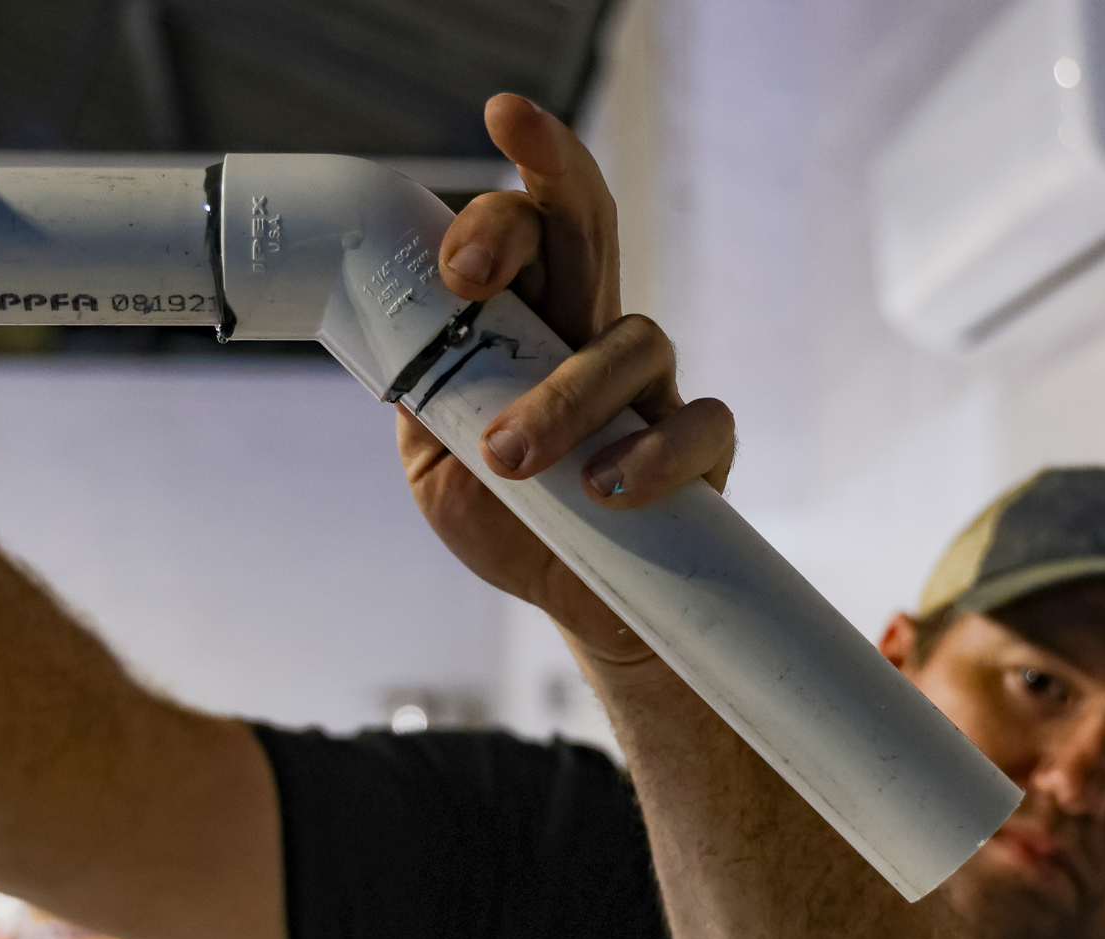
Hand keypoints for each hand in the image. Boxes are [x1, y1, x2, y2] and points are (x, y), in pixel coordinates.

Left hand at [395, 94, 735, 662]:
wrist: (571, 602)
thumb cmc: (505, 519)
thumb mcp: (435, 460)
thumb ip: (423, 398)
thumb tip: (402, 340)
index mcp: (526, 322)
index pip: (520, 231)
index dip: (496, 209)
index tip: (456, 262)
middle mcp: (591, 333)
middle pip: (586, 221)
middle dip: (553, 170)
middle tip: (501, 174)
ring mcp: (652, 386)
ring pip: (632, 341)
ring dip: (565, 398)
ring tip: (510, 459)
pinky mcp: (701, 450)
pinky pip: (698, 426)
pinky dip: (651, 453)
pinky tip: (605, 489)